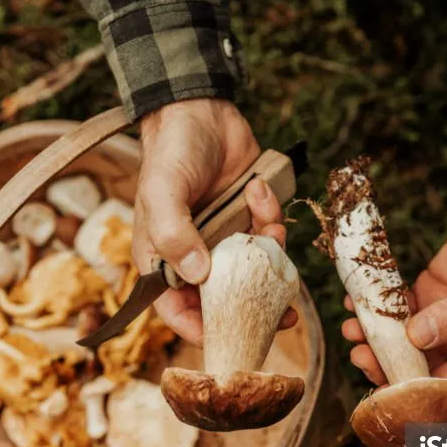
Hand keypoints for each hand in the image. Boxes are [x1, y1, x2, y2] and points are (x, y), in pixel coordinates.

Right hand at [132, 98, 294, 343]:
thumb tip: (197, 275)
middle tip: (284, 316)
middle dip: (254, 307)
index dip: (200, 330)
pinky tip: (260, 191)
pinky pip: (269, 237)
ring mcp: (224, 240)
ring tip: (271, 231)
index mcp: (164, 258)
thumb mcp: (162, 191)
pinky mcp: (249, 221)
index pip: (176, 309)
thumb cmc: (170, 151)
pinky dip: (272, 218)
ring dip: (270, 257)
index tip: (229, 336)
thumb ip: (174, 233)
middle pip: (223, 300)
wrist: (200, 109)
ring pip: (254, 271)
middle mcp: (194, 256)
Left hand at [343, 225, 446, 385]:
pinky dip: (375, 307)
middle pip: (413, 368)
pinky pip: (394, 309)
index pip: (444, 387)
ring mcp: (437, 323)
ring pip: (398, 340)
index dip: (413, 390)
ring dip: (373, 337)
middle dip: (383, 364)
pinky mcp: (424, 298)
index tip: (385, 384)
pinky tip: (357, 301)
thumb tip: (417, 337)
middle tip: (359, 354)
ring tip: (352, 328)